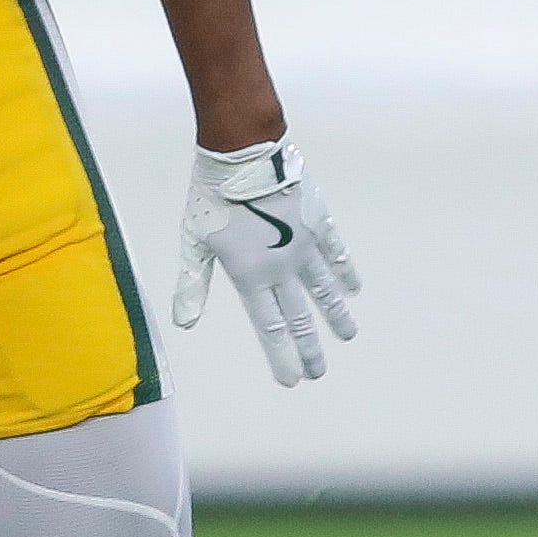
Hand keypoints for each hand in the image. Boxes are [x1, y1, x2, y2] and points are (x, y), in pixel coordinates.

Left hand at [172, 138, 358, 385]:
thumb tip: (183, 323)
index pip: (271, 326)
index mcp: (251, 276)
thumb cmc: (213, 198)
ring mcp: (304, 246)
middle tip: (319, 372)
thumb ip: (193, 285)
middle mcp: (282, 268)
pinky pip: (336, 253)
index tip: (293, 379)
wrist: (244, 157)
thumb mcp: (195, 243)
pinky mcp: (317, 223)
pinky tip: (354, 287)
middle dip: (310, 348)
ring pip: (325, 289)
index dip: (282, 355)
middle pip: (300, 316)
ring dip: (337, 315)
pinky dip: (345, 272)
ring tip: (348, 335)